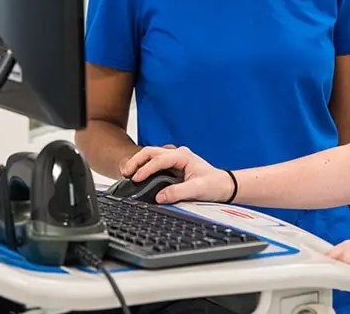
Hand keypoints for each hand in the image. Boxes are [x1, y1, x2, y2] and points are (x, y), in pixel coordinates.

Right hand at [120, 145, 234, 203]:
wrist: (223, 185)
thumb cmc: (214, 184)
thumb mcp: (196, 190)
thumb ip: (177, 193)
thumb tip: (159, 197)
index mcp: (183, 156)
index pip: (159, 159)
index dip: (146, 169)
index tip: (136, 178)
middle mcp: (178, 154)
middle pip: (151, 152)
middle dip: (137, 161)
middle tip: (126, 173)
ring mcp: (175, 158)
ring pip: (151, 154)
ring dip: (138, 162)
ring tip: (127, 173)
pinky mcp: (172, 165)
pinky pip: (154, 162)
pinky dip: (144, 166)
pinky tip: (137, 174)